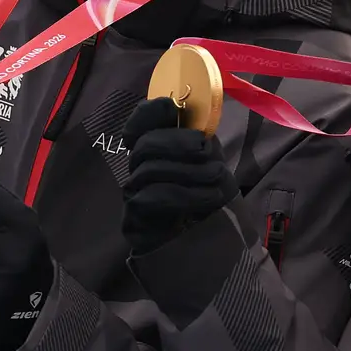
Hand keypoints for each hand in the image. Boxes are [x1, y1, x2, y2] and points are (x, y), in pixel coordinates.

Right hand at [121, 97, 239, 255]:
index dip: (149, 112)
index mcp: (155, 148)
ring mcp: (133, 193)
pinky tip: (210, 197)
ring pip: (150, 170)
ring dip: (189, 171)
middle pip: (144, 144)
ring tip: (217, 177)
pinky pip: (154, 197)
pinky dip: (187, 194)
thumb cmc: (207, 196)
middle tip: (205, 149)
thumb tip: (190, 112)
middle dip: (176, 142)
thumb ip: (198, 138)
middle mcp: (138, 167)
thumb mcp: (210, 160)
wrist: (207, 241)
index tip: (170, 108)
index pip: (138, 122)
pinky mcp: (134, 218)